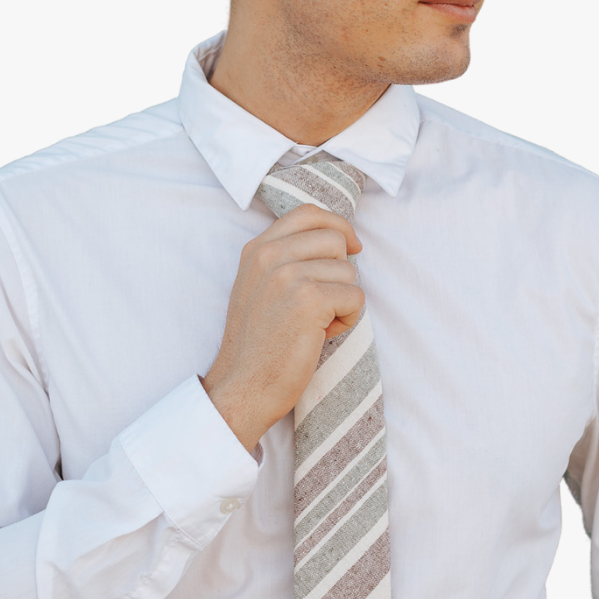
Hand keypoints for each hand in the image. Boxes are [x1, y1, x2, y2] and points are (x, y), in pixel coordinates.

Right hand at [203, 204, 363, 451]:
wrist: (244, 385)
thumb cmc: (259, 344)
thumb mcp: (259, 287)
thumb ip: (285, 259)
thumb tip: (337, 241)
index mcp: (257, 250)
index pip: (308, 214)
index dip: (337, 226)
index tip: (351, 247)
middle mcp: (269, 256)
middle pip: (334, 240)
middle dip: (340, 273)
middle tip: (322, 304)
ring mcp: (288, 276)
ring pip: (348, 271)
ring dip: (342, 301)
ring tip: (315, 324)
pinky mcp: (309, 300)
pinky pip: (355, 297)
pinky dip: (348, 320)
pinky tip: (322, 335)